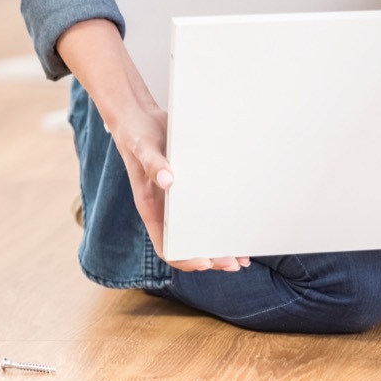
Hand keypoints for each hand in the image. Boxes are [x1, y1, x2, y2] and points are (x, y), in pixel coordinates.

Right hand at [109, 101, 248, 272]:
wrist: (140, 117)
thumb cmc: (137, 136)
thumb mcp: (143, 148)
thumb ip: (153, 165)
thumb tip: (168, 180)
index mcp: (152, 209)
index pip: (167, 245)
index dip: (186, 258)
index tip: (206, 262)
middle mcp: (167, 209)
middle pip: (189, 243)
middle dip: (211, 256)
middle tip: (236, 263)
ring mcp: (180, 201)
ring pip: (200, 230)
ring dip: (220, 243)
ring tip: (243, 255)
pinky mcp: (192, 188)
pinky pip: (208, 209)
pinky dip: (223, 219)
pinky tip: (239, 223)